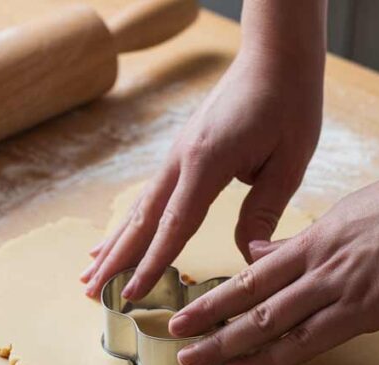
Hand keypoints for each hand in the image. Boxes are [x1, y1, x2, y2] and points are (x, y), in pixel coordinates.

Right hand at [80, 42, 323, 298]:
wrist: (275, 56)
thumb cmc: (288, 104)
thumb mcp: (289, 162)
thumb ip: (263, 211)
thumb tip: (248, 256)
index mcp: (206, 163)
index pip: (174, 225)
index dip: (152, 264)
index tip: (132, 295)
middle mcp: (180, 160)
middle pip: (141, 220)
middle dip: (116, 260)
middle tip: (91, 293)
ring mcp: (176, 155)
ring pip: (139, 208)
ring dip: (114, 243)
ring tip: (90, 274)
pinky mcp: (181, 153)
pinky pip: (150, 195)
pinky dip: (130, 221)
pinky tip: (117, 236)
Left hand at [168, 164, 378, 364]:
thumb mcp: (350, 214)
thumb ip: (308, 240)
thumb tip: (267, 252)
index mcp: (315, 239)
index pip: (256, 272)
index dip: (220, 294)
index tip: (193, 308)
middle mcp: (317, 263)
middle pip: (250, 296)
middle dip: (208, 319)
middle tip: (172, 335)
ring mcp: (339, 286)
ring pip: (270, 320)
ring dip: (228, 342)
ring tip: (194, 359)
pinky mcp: (365, 308)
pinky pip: (310, 339)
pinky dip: (274, 356)